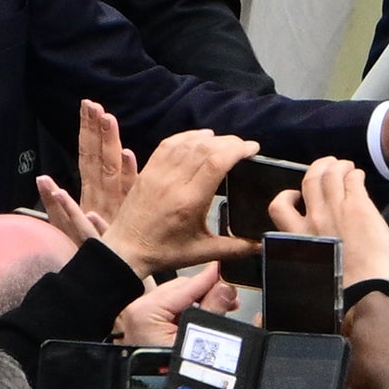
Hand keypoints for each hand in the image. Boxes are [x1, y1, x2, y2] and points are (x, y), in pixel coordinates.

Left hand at [108, 128, 259, 273]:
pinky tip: (201, 137)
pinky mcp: (147, 171)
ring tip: (226, 142)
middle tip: (244, 147)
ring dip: (211, 138)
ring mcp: (158, 174)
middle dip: (230, 142)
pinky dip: (188, 136)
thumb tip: (263, 245)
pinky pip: (169, 144)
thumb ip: (236, 248)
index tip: (253, 149)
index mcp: (189, 201)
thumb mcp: (203, 252)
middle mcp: (173, 182)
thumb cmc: (165, 252)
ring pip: (188, 142)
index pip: (216, 162)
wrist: (125, 251)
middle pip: (205, 147)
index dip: (238, 149)